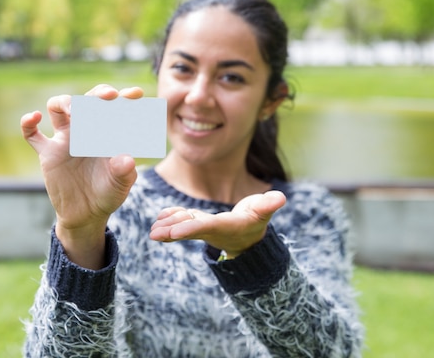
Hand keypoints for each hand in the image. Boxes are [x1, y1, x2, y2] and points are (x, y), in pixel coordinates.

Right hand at [21, 84, 143, 267]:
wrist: (86, 215)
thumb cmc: (108, 194)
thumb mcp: (120, 186)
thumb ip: (124, 173)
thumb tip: (126, 159)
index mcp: (107, 133)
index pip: (115, 109)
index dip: (124, 98)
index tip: (135, 94)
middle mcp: (86, 130)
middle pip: (87, 100)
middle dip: (98, 94)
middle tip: (109, 96)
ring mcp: (65, 139)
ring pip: (58, 108)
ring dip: (65, 103)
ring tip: (74, 110)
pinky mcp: (48, 153)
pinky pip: (32, 134)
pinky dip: (28, 123)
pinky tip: (34, 118)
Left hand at [149, 191, 285, 257]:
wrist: (248, 234)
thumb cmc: (257, 219)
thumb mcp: (264, 211)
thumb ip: (269, 205)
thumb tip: (280, 198)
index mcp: (225, 226)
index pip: (205, 226)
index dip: (190, 228)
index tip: (174, 233)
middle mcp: (211, 229)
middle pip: (189, 229)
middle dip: (172, 232)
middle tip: (154, 234)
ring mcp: (203, 227)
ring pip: (183, 226)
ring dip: (167, 227)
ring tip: (153, 229)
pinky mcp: (199, 222)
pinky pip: (184, 221)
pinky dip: (172, 218)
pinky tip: (161, 215)